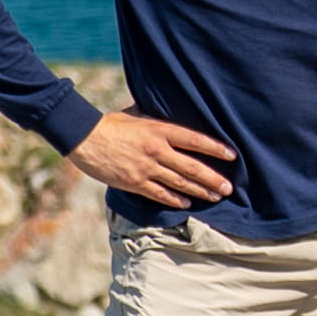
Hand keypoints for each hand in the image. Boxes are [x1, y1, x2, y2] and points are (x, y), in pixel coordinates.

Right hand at [81, 110, 239, 210]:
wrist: (84, 138)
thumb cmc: (111, 124)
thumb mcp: (138, 115)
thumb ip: (157, 120)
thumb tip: (172, 112)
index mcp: (159, 130)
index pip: (195, 140)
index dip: (215, 148)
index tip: (232, 156)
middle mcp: (156, 150)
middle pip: (191, 166)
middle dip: (213, 178)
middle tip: (229, 187)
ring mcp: (146, 168)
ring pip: (179, 182)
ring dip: (200, 191)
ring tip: (216, 196)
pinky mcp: (134, 182)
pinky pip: (159, 194)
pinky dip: (175, 199)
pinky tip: (188, 204)